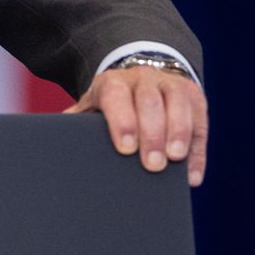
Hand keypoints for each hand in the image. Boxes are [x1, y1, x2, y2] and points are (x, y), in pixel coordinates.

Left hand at [66, 66, 208, 186]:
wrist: (141, 78)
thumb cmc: (112, 106)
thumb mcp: (93, 107)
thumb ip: (79, 121)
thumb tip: (53, 141)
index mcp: (113, 83)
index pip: (117, 96)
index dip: (122, 121)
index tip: (125, 148)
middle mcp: (144, 79)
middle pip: (150, 102)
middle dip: (152, 133)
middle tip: (153, 165)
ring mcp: (172, 85)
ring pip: (179, 104)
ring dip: (179, 134)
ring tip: (175, 160)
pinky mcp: (195, 98)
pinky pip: (201, 123)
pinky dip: (198, 152)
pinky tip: (192, 176)